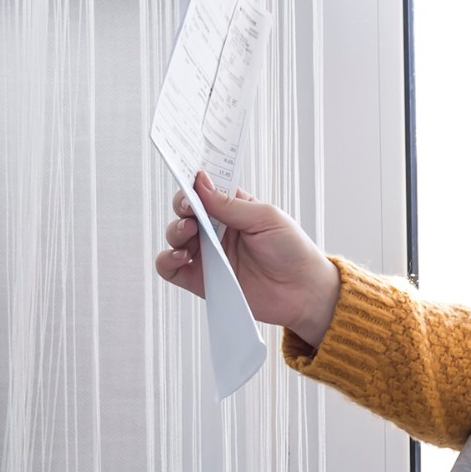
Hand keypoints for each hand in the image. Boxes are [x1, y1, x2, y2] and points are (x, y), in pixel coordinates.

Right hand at [155, 172, 340, 347]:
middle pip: (185, 211)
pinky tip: (181, 256)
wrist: (303, 292)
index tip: (187, 179)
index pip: (204, 190)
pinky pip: (171, 268)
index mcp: (234, 209)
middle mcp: (218, 230)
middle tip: (190, 210)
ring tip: (190, 232)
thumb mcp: (266, 218)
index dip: (192, 183)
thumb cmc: (292, 250)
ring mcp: (208, 254)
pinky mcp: (201, 279)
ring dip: (174, 230)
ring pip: (175, 236)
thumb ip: (231, 204)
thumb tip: (200, 182)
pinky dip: (167, 259)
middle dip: (182, 206)